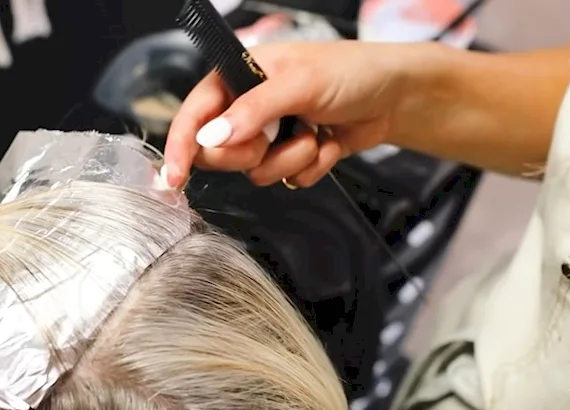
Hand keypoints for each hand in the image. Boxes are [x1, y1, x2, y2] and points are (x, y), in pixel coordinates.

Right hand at [164, 40, 412, 187]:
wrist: (395, 95)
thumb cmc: (351, 72)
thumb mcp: (298, 84)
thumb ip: (251, 111)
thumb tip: (211, 138)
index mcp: (239, 77)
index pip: (195, 115)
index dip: (182, 147)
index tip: (174, 178)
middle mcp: (248, 107)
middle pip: (219, 152)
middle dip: (252, 151)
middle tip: (274, 135)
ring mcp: (271, 134)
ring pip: (255, 171)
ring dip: (291, 157)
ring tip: (315, 133)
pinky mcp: (292, 155)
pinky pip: (286, 178)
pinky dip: (310, 166)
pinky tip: (327, 142)